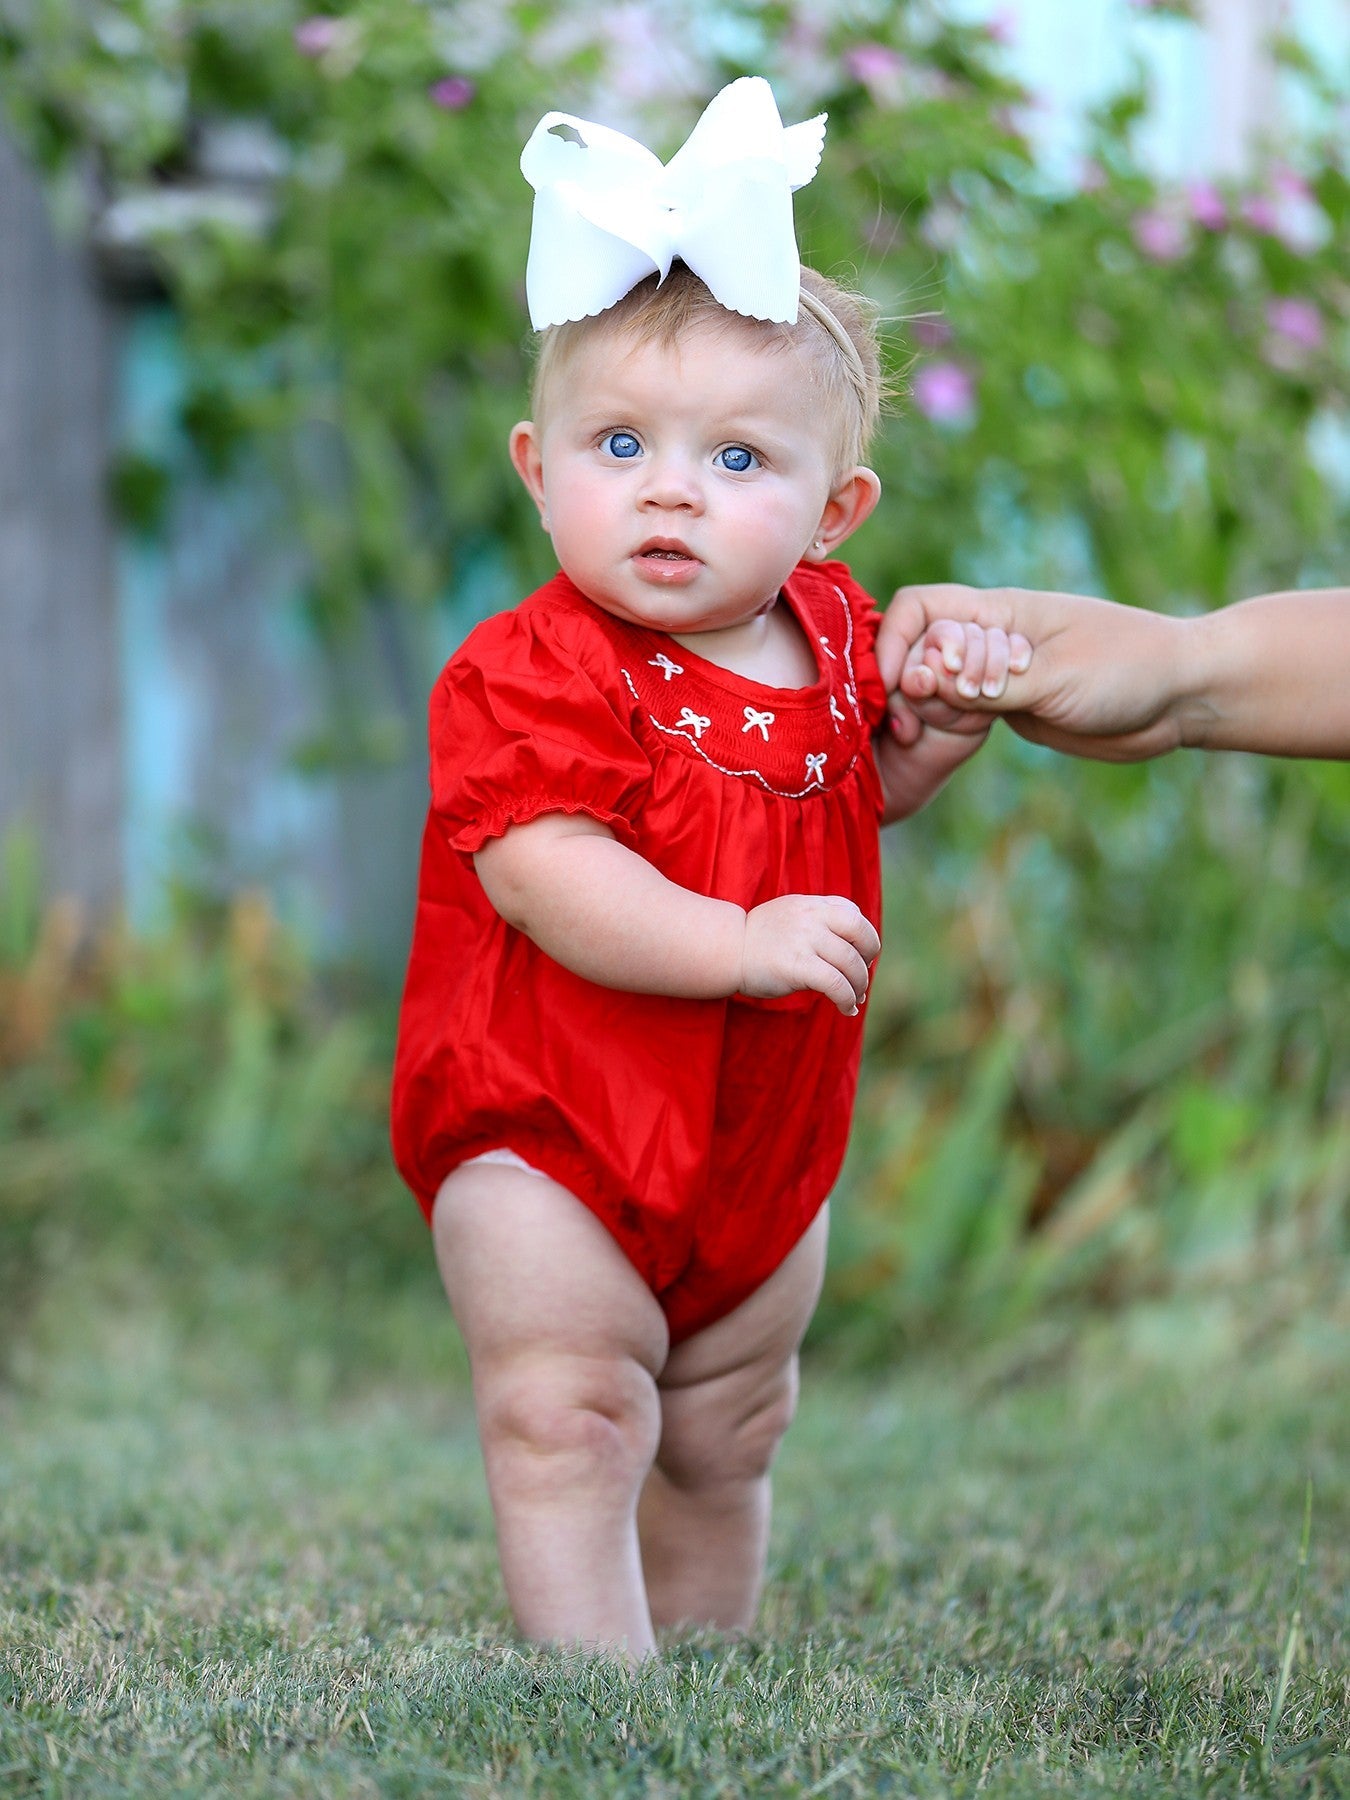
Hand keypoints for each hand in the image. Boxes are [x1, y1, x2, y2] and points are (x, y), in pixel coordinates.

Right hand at [740, 894, 880, 1016]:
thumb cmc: (760, 939)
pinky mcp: (797, 965)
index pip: (855, 915)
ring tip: (854, 998)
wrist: (727, 950)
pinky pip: (835, 984)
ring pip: (851, 964)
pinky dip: (847, 999)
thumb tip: (857, 939)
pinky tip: (847, 1009)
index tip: (860, 957)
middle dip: (868, 960)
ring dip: (859, 986)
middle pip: (861, 935)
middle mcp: (812, 918)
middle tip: (860, 978)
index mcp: (812, 905)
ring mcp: (804, 940)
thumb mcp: (792, 915)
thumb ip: (821, 919)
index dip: (866, 938)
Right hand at [880, 583, 1187, 761]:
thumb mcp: (1055, 678)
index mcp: (1002, 610)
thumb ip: (987, 685)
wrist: (1181, 696)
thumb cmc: (1129, 668)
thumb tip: (918, 683)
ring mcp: (998, 674)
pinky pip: (960, 712)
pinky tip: (964, 737)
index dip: (893, 643)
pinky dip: (948, 725)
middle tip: (934, 718)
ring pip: (934, 687)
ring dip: (930, 709)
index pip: (920, 609)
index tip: (894, 687)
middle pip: (918, 652)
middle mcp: (992, 637)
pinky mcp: (1010, 706)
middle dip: (910, 686)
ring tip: (968, 725)